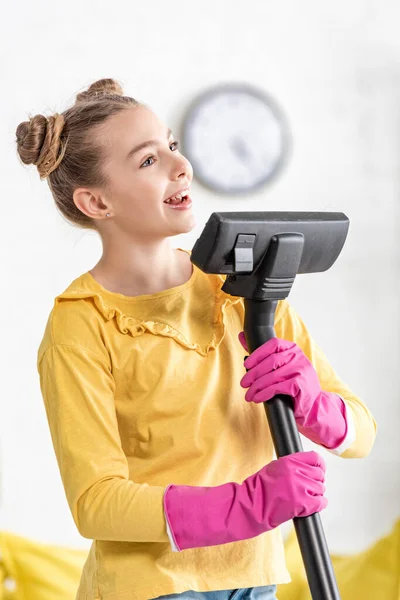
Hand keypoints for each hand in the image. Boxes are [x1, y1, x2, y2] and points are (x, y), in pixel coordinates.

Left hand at [238, 332, 346, 448]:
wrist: (312, 405)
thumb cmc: (293, 384)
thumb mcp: (280, 366)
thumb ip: (262, 353)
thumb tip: (241, 336)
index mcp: (292, 348)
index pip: (273, 344)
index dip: (257, 354)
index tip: (246, 365)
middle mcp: (299, 356)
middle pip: (271, 361)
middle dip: (253, 374)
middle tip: (243, 383)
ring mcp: (301, 370)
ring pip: (272, 376)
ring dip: (256, 387)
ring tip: (248, 395)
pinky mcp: (300, 385)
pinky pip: (277, 388)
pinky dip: (264, 393)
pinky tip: (258, 398)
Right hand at [252, 450, 327, 527]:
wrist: (253, 505)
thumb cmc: (261, 488)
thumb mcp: (275, 467)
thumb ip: (292, 464)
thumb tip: (308, 467)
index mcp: (289, 461)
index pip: (315, 458)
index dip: (320, 465)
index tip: (320, 470)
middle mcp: (296, 472)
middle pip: (319, 474)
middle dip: (316, 481)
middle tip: (310, 487)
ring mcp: (300, 487)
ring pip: (320, 488)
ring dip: (316, 494)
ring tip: (306, 497)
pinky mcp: (303, 503)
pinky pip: (321, 502)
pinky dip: (319, 505)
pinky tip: (311, 505)